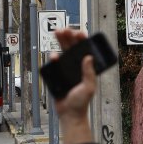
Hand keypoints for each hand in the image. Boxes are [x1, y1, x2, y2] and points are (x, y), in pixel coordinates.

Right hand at [52, 29, 95, 143]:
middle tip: (65, 29)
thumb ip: (89, 73)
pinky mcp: (57, 75)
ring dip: (60, 42)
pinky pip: (54, 64)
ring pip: (62, 52)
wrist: (69, 114)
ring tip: (57, 33)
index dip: (82, 40)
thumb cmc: (81, 102)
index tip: (79, 33)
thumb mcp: (88, 87)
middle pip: (72, 48)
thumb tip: (88, 57)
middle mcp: (76, 67)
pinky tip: (54, 55)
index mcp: (86, 68)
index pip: (84, 50)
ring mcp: (66, 70)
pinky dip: (53, 58)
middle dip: (68, 37)